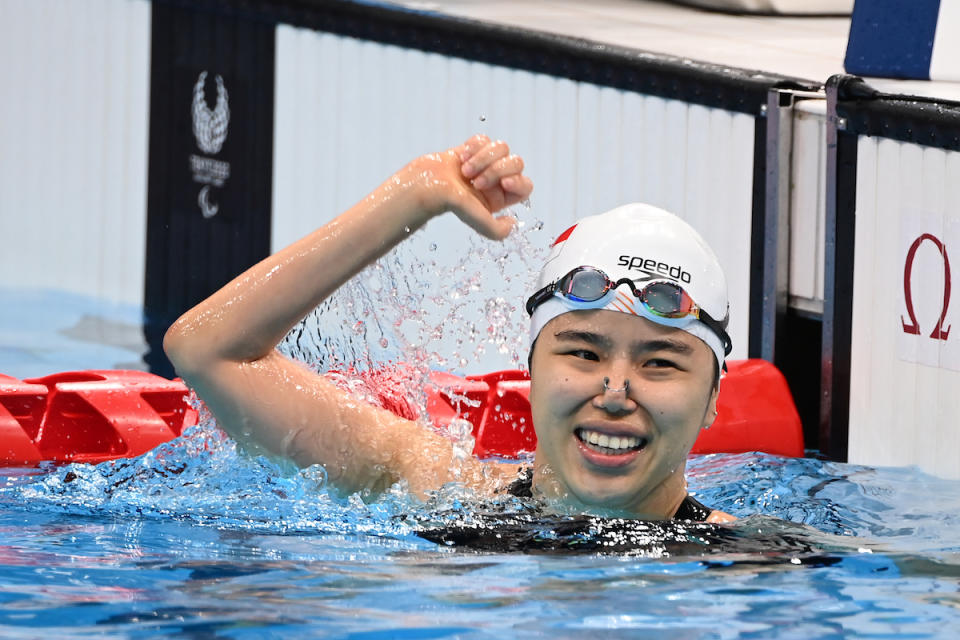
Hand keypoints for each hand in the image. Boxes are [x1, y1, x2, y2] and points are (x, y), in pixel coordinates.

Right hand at [410, 135, 533, 239]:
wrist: (425, 185)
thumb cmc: (449, 204)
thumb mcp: (478, 222)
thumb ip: (496, 231)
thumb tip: (512, 222)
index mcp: (499, 198)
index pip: (525, 185)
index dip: (519, 181)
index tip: (505, 182)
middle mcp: (494, 181)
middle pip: (516, 162)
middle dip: (497, 169)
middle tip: (476, 181)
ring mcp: (483, 163)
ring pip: (501, 147)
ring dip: (483, 157)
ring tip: (465, 170)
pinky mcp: (469, 149)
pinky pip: (484, 139)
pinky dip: (474, 146)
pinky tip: (461, 157)